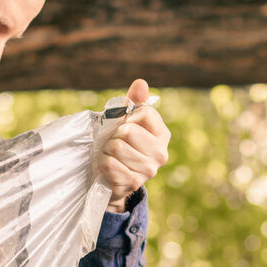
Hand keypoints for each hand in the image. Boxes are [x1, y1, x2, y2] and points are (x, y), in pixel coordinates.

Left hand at [101, 78, 169, 212]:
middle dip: (114, 135)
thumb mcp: (127, 121)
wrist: (115, 178)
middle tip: (115, 143)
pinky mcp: (133, 183)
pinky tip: (109, 167)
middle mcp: (160, 153)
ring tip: (112, 155)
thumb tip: (141, 83)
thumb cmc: (122, 144)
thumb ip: (134, 101)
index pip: (144, 112)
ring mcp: (148, 170)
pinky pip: (109, 164)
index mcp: (162, 135)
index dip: (128, 116)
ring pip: (116, 147)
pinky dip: (103, 163)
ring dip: (107, 150)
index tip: (125, 125)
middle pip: (128, 131)